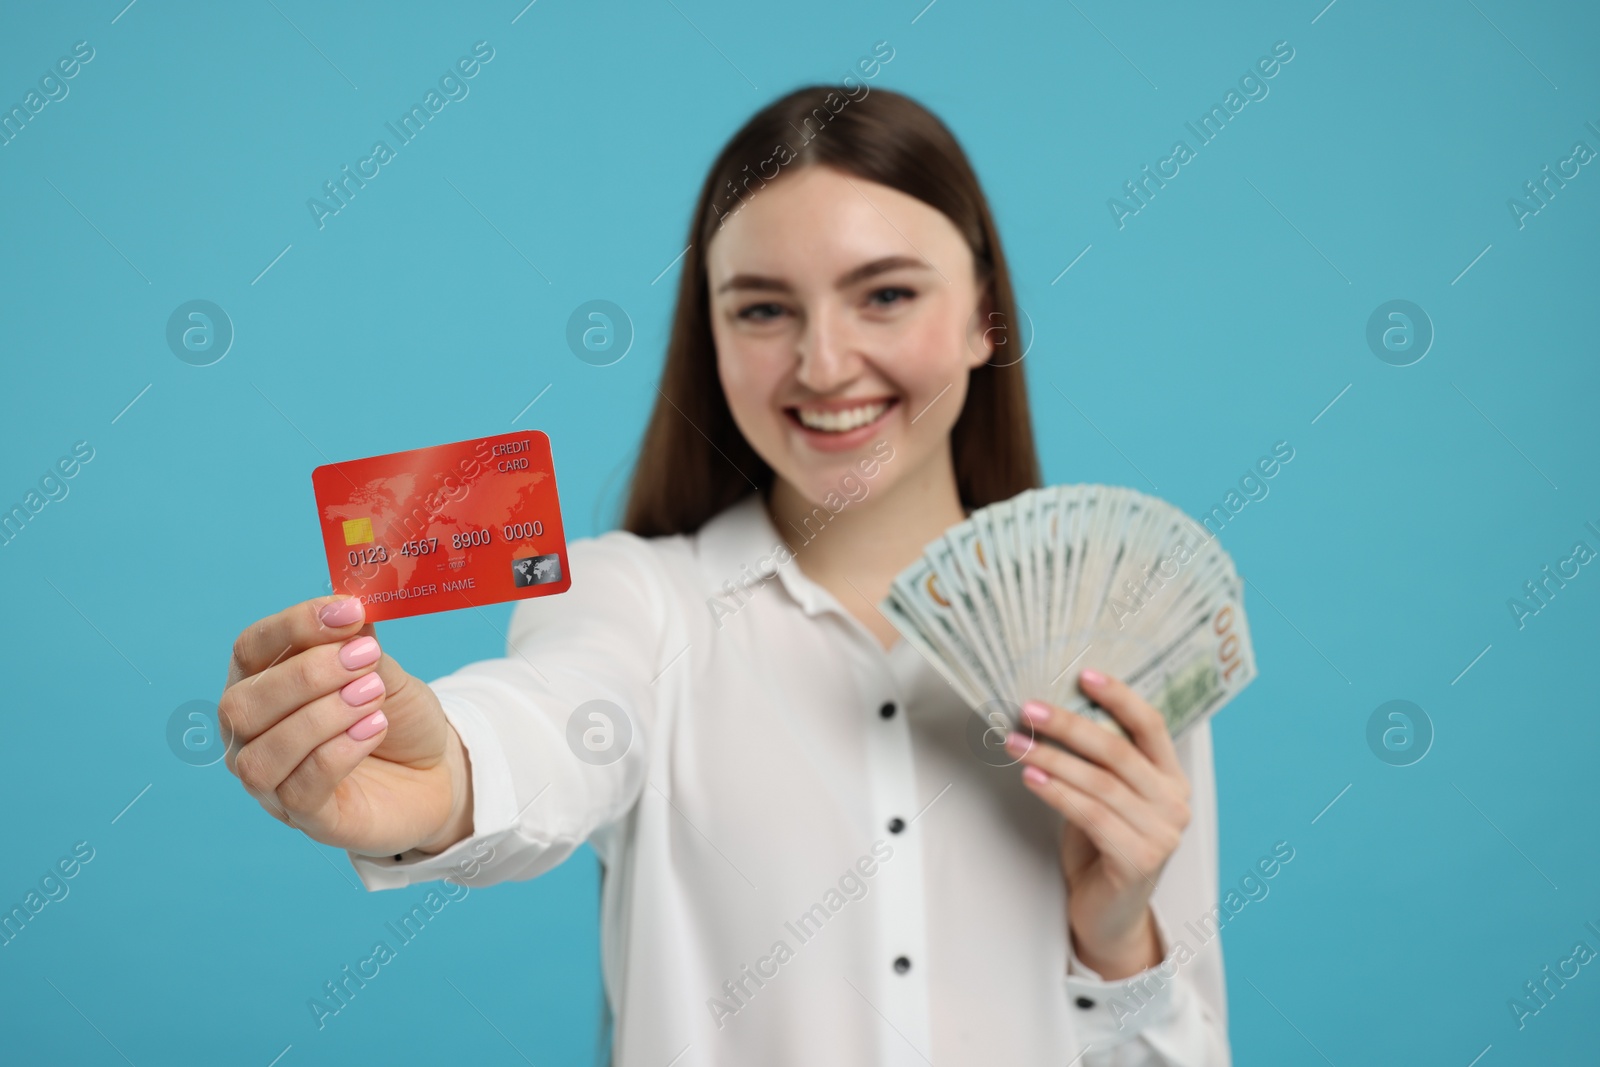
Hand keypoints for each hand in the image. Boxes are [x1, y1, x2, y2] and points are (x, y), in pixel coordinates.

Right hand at [220, 596, 472, 856]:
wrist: (435, 771)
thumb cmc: (395, 716)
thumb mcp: (382, 670)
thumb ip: (358, 645)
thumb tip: (345, 610)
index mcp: (261, 685)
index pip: (249, 648)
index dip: (293, 625)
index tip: (348, 612)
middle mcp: (251, 736)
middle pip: (242, 704)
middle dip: (306, 675)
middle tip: (365, 659)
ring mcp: (273, 783)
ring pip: (264, 753)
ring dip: (321, 716)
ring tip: (373, 694)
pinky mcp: (307, 819)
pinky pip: (300, 790)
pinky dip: (337, 753)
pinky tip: (374, 727)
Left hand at [1003, 668, 1191, 979]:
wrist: (1108, 915)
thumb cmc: (1102, 847)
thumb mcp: (1104, 795)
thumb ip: (1098, 762)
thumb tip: (1054, 710)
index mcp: (1171, 778)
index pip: (1151, 725)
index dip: (1119, 696)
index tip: (1083, 674)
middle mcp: (1174, 803)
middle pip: (1118, 750)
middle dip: (1068, 725)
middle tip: (1029, 709)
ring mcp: (1161, 834)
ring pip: (1100, 782)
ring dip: (1051, 758)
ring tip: (1016, 743)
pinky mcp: (1139, 860)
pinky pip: (1092, 815)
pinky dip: (1058, 793)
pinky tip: (1032, 779)